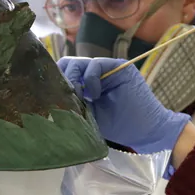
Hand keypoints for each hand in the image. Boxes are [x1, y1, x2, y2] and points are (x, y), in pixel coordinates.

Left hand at [58, 56, 190, 158]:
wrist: (145, 132)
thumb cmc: (117, 128)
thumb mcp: (87, 116)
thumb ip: (72, 104)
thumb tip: (49, 96)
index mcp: (84, 86)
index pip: (63, 74)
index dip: (54, 80)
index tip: (51, 95)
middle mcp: (93, 75)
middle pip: (67, 65)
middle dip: (62, 77)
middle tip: (64, 95)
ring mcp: (106, 69)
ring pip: (79, 62)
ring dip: (74, 78)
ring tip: (79, 96)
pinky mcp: (119, 66)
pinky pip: (96, 64)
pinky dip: (90, 78)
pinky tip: (94, 94)